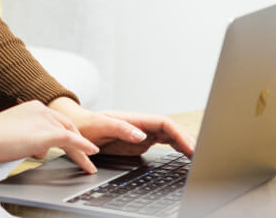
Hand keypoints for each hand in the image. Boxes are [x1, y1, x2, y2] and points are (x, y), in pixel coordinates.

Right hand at [0, 100, 102, 173]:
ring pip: (71, 135)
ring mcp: (44, 120)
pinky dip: (83, 147)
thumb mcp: (14, 132)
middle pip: (68, 126)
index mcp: (33, 107)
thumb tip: (40, 149)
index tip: (74, 144)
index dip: (68, 134)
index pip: (57, 121)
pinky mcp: (46, 133)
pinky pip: (71, 140)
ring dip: (82, 150)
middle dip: (79, 142)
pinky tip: (91, 153)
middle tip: (87, 155)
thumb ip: (30, 137)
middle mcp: (41, 110)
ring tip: (89, 164)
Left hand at [49, 97, 197, 157]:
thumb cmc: (84, 125)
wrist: (75, 127)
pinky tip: (184, 155)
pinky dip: (176, 148)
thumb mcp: (98, 126)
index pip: (164, 123)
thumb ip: (120, 129)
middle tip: (201, 155)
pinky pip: (164, 142)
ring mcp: (142, 132)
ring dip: (184, 144)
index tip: (190, 146)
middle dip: (187, 140)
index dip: (179, 134)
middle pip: (171, 130)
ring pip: (170, 136)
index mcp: (134, 118)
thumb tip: (142, 135)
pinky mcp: (140, 141)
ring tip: (197, 156)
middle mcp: (141, 124)